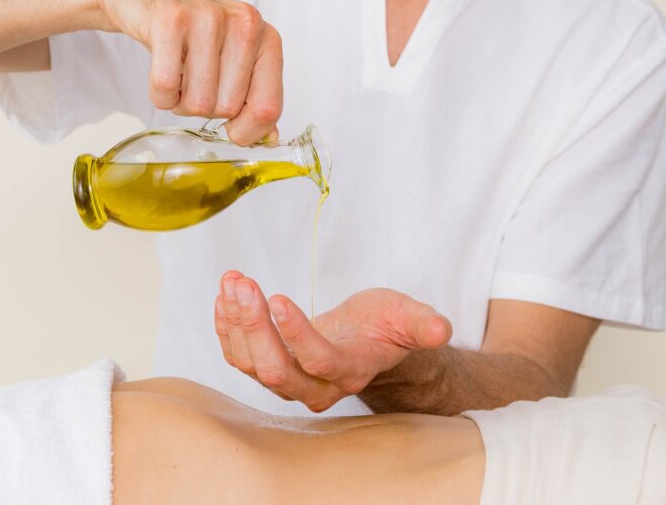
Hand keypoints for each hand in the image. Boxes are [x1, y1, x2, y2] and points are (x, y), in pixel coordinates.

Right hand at [98, 0, 281, 144]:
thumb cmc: (194, 30)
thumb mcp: (234, 59)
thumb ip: (255, 97)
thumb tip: (269, 138)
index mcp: (266, 38)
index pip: (268, 107)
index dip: (248, 132)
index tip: (232, 129)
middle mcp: (245, 25)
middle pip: (228, 109)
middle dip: (205, 109)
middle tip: (194, 81)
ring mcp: (208, 19)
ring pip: (198, 103)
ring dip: (181, 101)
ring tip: (178, 73)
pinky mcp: (171, 20)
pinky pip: (165, 88)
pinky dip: (160, 94)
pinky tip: (162, 69)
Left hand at [214, 270, 451, 411]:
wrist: (368, 341)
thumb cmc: (387, 327)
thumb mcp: (411, 318)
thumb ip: (423, 325)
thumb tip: (440, 329)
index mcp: (351, 371)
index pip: (318, 362)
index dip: (295, 334)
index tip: (277, 297)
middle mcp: (317, 385)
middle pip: (276, 370)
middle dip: (254, 327)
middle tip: (245, 284)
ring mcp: (289, 381)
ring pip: (251, 364)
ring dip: (236, 321)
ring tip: (234, 280)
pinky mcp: (269, 368)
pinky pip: (238, 357)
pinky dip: (227, 327)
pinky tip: (225, 295)